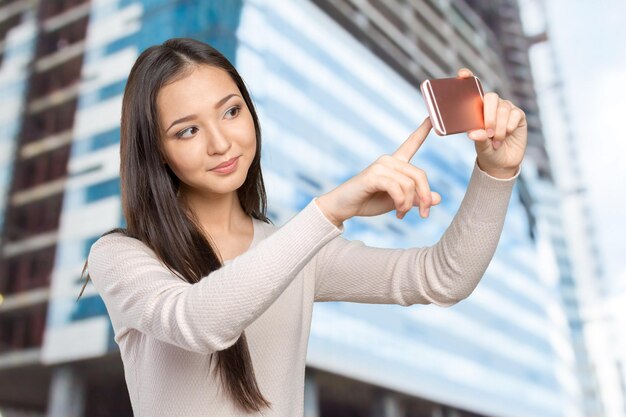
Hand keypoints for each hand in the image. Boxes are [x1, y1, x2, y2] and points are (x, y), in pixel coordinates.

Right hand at [316, 117, 440, 225]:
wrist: (344, 207)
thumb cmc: (369, 201)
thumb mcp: (398, 202)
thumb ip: (416, 199)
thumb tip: (438, 199)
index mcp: (395, 163)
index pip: (412, 143)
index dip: (422, 130)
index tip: (431, 118)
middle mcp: (389, 160)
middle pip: (420, 175)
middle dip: (425, 197)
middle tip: (423, 214)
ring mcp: (381, 166)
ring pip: (410, 184)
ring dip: (409, 204)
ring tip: (402, 214)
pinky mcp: (373, 175)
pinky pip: (397, 188)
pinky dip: (401, 202)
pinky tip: (398, 212)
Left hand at [458, 68, 527, 178]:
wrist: (502, 163)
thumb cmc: (487, 151)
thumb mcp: (480, 146)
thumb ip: (478, 138)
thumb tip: (473, 133)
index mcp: (478, 109)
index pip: (473, 89)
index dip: (468, 78)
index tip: (462, 74)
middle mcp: (492, 106)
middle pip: (491, 97)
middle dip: (489, 115)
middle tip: (487, 132)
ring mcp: (506, 109)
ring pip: (503, 109)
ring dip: (499, 127)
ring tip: (495, 141)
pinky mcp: (518, 116)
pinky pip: (514, 115)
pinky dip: (508, 127)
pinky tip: (505, 136)